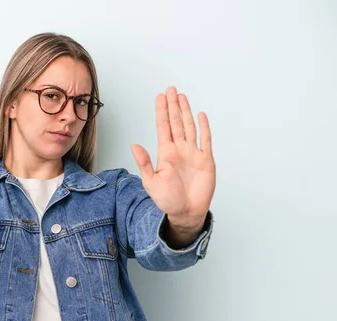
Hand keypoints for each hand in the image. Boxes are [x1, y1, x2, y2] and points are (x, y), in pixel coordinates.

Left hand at [131, 86, 215, 227]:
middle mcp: (179, 150)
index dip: (162, 111)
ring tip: (182, 97)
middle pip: (176, 122)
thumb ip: (144, 163)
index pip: (163, 127)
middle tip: (170, 89)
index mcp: (165, 153)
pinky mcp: (206, 160)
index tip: (159, 97)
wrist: (186, 213)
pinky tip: (200, 115)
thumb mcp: (151, 182)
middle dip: (173, 106)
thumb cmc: (167, 200)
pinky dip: (204, 127)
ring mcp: (193, 154)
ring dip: (186, 112)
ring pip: (189, 127)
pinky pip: (206, 140)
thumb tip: (134, 145)